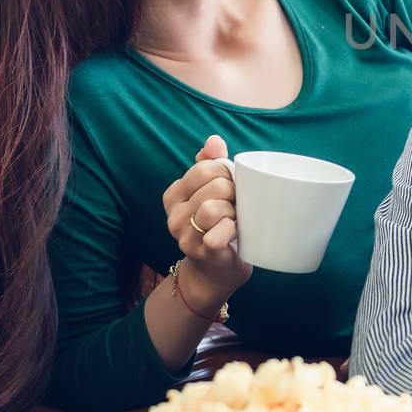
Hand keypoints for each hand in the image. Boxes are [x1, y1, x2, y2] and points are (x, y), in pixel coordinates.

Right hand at [162, 134, 252, 310]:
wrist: (217, 271)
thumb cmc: (219, 225)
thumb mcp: (213, 192)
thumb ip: (211, 164)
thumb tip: (214, 140)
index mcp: (174, 195)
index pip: (204, 168)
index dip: (227, 173)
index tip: (233, 187)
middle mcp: (173, 215)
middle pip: (214, 185)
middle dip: (235, 192)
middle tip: (238, 206)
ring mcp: (184, 236)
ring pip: (215, 208)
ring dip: (235, 212)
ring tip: (237, 220)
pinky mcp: (201, 252)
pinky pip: (219, 232)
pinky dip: (232, 230)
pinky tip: (235, 234)